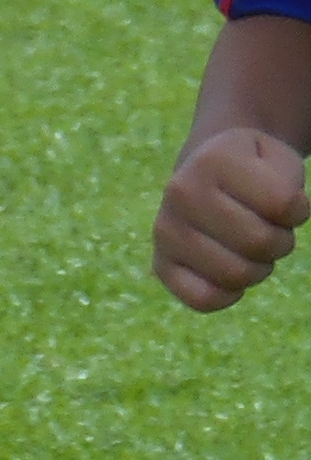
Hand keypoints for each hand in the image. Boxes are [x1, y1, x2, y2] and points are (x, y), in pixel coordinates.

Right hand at [155, 126, 308, 309]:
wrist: (207, 172)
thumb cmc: (254, 170)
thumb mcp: (278, 160)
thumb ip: (286, 188)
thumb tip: (262, 239)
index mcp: (213, 160)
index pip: (282, 204)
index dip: (297, 209)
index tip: (283, 201)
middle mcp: (180, 192)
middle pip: (259, 242)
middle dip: (279, 241)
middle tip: (269, 229)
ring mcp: (166, 231)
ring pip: (236, 274)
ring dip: (258, 268)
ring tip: (250, 249)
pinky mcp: (161, 264)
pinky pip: (204, 299)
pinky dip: (228, 295)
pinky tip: (230, 275)